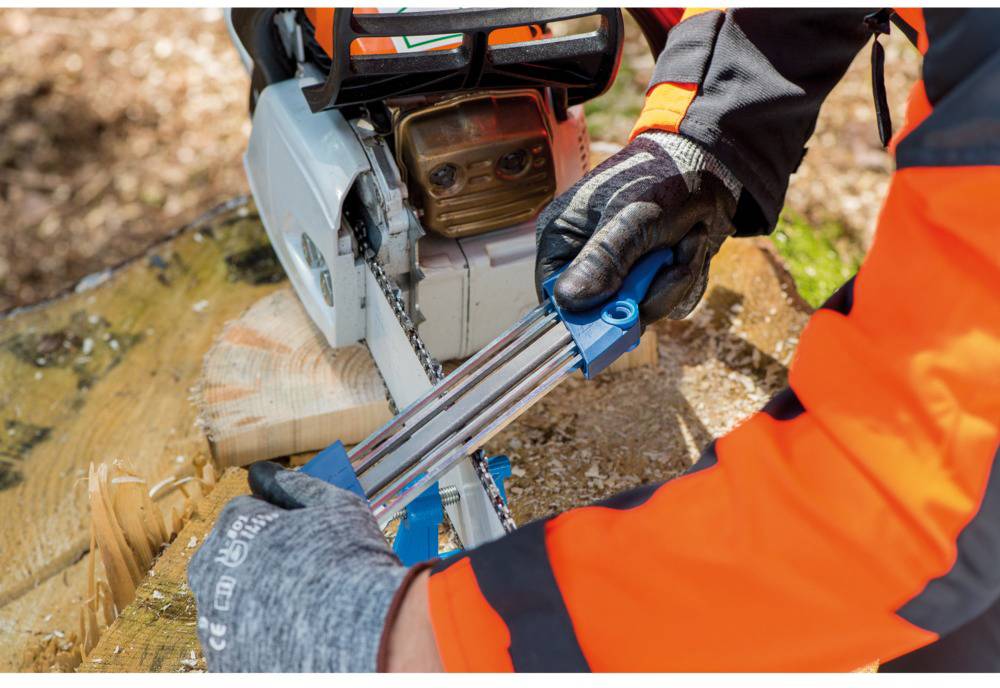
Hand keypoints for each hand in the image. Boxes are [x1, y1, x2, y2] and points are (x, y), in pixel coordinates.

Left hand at [188, 462, 408, 671]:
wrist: (362, 630)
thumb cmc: (351, 559)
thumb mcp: (334, 505)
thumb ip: (294, 484)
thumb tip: (263, 469)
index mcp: (233, 526)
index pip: (245, 513)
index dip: (278, 521)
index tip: (305, 536)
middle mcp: (211, 571)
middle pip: (231, 557)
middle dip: (260, 560)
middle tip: (304, 571)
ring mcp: (216, 621)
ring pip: (233, 603)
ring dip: (258, 600)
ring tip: (306, 606)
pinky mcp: (226, 660)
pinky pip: (240, 643)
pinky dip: (261, 638)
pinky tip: (296, 634)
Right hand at [536, 131, 740, 322]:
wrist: (712, 165)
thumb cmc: (664, 177)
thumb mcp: (634, 218)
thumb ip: (602, 259)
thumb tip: (569, 301)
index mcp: (562, 240)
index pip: (558, 300)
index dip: (589, 313)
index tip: (623, 310)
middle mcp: (583, 260)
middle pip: (601, 313)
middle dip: (646, 293)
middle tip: (675, 261)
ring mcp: (615, 272)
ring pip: (636, 312)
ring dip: (671, 283)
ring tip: (687, 240)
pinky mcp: (643, 280)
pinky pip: (659, 304)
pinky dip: (682, 280)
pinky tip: (689, 246)